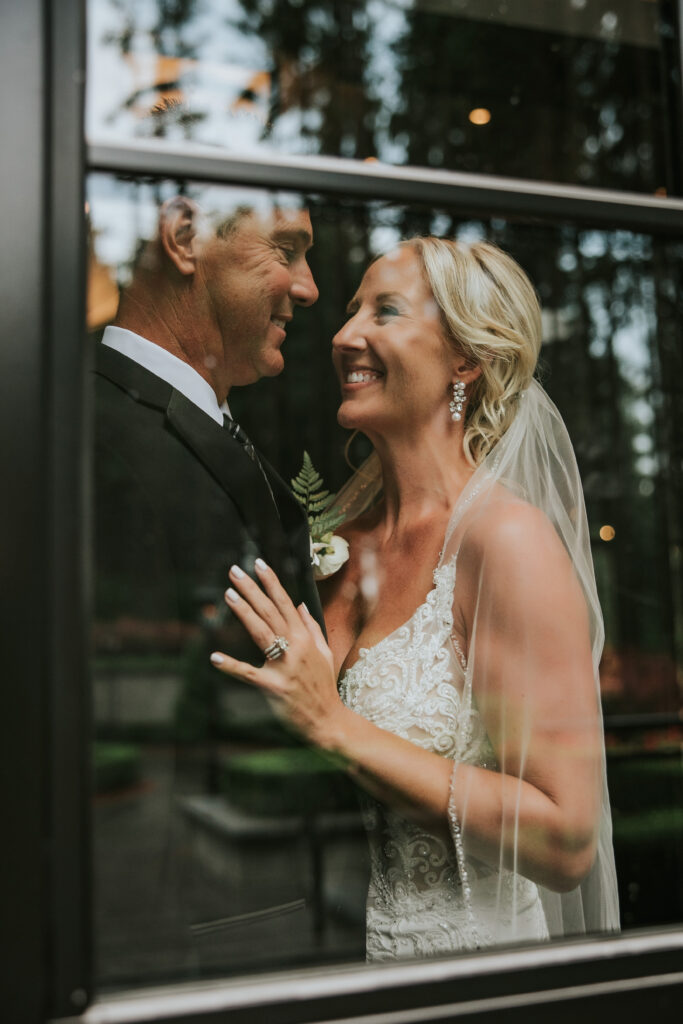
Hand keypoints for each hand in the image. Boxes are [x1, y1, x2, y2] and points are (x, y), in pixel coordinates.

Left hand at [209, 558, 343, 747]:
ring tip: (229, 594)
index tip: (258, 564)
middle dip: (252, 590)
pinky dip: (231, 666)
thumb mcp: (323, 652)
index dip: (271, 582)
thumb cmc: (323, 685)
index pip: (285, 603)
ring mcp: (284, 667)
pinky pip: (248, 674)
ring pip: (261, 633)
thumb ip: (311, 627)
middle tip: (234, 572)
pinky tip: (215, 657)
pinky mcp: (272, 687)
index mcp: (305, 638)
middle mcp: (295, 648)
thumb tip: (299, 604)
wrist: (327, 719)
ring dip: (244, 612)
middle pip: (269, 612)